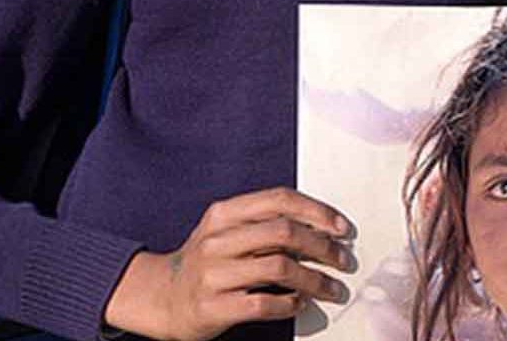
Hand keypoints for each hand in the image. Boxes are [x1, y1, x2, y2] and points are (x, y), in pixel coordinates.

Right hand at [104, 187, 355, 340]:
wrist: (163, 297)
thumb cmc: (208, 262)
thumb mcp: (227, 231)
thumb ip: (265, 224)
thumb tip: (321, 228)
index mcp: (223, 214)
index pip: (279, 200)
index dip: (316, 211)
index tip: (341, 227)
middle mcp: (217, 240)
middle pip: (284, 232)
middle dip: (323, 246)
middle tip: (343, 260)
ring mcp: (213, 274)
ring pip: (279, 268)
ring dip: (314, 280)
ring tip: (331, 288)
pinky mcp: (213, 306)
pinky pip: (263, 303)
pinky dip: (289, 304)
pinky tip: (299, 304)